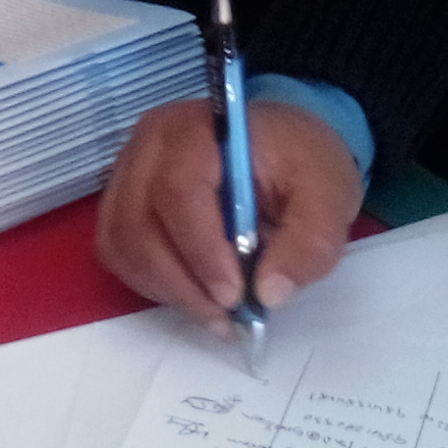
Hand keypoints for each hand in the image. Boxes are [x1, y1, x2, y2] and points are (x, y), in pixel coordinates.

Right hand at [93, 97, 363, 333]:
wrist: (282, 147)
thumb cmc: (301, 163)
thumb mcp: (328, 194)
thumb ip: (310, 241)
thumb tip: (269, 293)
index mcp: (198, 129)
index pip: (178, 190)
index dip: (201, 251)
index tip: (235, 297)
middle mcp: (148, 145)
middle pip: (138, 223)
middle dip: (182, 283)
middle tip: (227, 318)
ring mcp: (128, 173)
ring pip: (123, 244)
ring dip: (166, 289)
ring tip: (215, 313)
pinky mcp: (123, 201)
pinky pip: (119, 251)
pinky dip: (151, 283)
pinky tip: (192, 293)